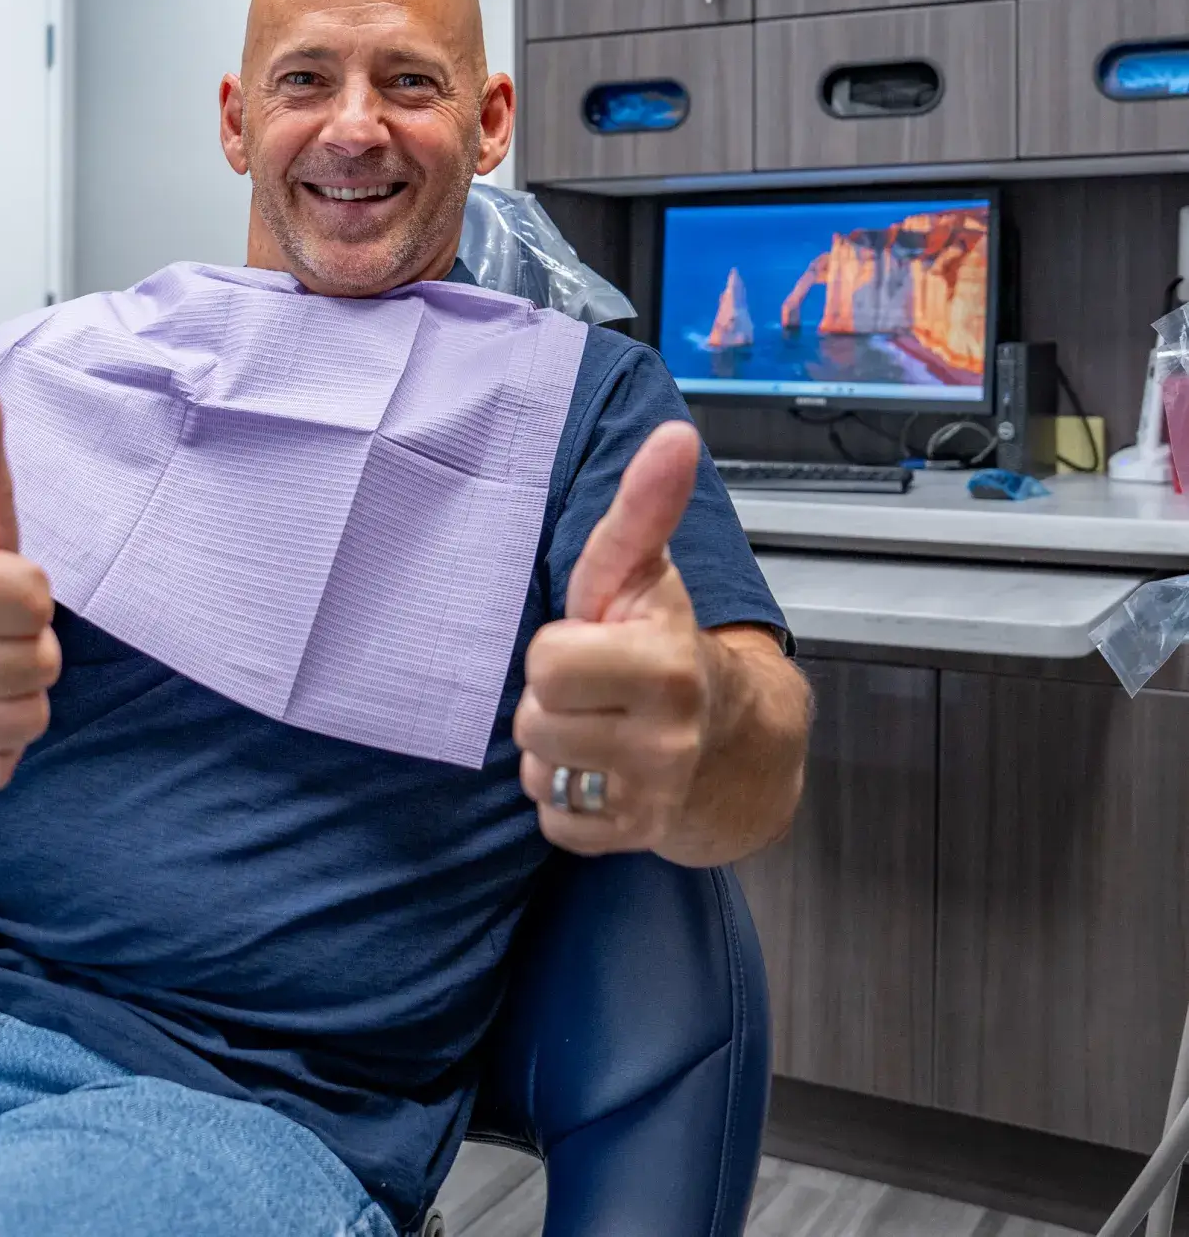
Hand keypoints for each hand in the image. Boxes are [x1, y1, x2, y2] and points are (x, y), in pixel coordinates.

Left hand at [514, 419, 712, 856]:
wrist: (739, 743)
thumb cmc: (667, 642)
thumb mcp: (647, 574)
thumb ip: (645, 509)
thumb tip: (674, 434)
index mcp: (663, 664)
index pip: (547, 661)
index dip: (560, 649)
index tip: (596, 641)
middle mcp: (665, 738)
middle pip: (534, 722)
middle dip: (552, 702)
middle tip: (592, 689)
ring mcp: (652, 796)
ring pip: (537, 774)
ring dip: (553, 752)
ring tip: (595, 727)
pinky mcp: (634, 839)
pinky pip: (553, 822)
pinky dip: (566, 801)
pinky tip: (600, 772)